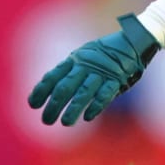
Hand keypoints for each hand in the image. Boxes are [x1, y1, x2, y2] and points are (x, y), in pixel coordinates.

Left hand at [28, 14, 157, 125]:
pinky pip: (105, 94)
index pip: (53, 76)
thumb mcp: (81, 57)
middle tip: (46, 121)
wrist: (132, 40)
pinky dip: (96, 105)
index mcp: (73, 60)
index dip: (41, 90)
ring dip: (73, 108)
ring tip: (65, 123)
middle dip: (54, 105)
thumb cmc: (102, 54)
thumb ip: (68, 72)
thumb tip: (47, 92)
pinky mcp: (117, 79)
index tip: (32, 105)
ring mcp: (101, 72)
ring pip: (83, 92)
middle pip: (65, 87)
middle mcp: (84, 65)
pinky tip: (88, 117)